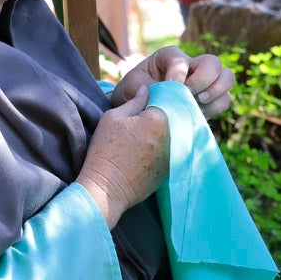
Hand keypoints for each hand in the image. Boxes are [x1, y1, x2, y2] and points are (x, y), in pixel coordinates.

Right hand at [76, 86, 168, 227]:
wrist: (107, 189)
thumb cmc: (106, 150)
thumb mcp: (113, 117)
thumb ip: (134, 101)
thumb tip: (146, 89)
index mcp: (159, 118)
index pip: (163, 100)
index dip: (153, 100)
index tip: (142, 105)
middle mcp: (173, 135)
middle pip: (172, 118)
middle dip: (161, 116)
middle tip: (142, 122)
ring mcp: (175, 155)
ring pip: (173, 135)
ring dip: (164, 133)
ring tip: (143, 137)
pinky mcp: (171, 170)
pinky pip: (172, 152)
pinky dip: (164, 149)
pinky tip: (147, 152)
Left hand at [112, 46, 234, 117]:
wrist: (136, 106)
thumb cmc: (133, 90)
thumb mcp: (133, 85)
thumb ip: (149, 87)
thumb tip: (170, 96)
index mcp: (170, 57)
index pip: (180, 60)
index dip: (177, 75)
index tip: (168, 88)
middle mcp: (191, 65)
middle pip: (213, 63)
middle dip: (204, 79)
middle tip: (190, 94)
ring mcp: (202, 82)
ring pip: (226, 78)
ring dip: (215, 93)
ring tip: (197, 104)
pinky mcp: (208, 100)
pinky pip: (224, 100)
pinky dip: (215, 107)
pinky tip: (197, 113)